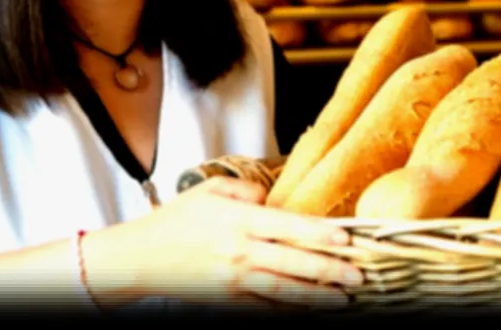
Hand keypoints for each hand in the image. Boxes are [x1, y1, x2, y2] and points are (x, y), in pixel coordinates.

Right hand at [85, 176, 362, 308]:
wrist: (141, 257)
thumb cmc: (178, 219)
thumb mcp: (211, 190)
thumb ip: (248, 191)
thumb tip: (275, 200)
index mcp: (240, 221)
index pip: (288, 226)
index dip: (319, 234)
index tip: (346, 238)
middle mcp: (241, 252)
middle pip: (293, 262)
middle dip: (329, 270)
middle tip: (360, 275)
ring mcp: (235, 280)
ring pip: (284, 290)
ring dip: (317, 296)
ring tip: (345, 299)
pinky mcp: (227, 299)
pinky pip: (264, 307)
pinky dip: (288, 311)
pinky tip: (310, 312)